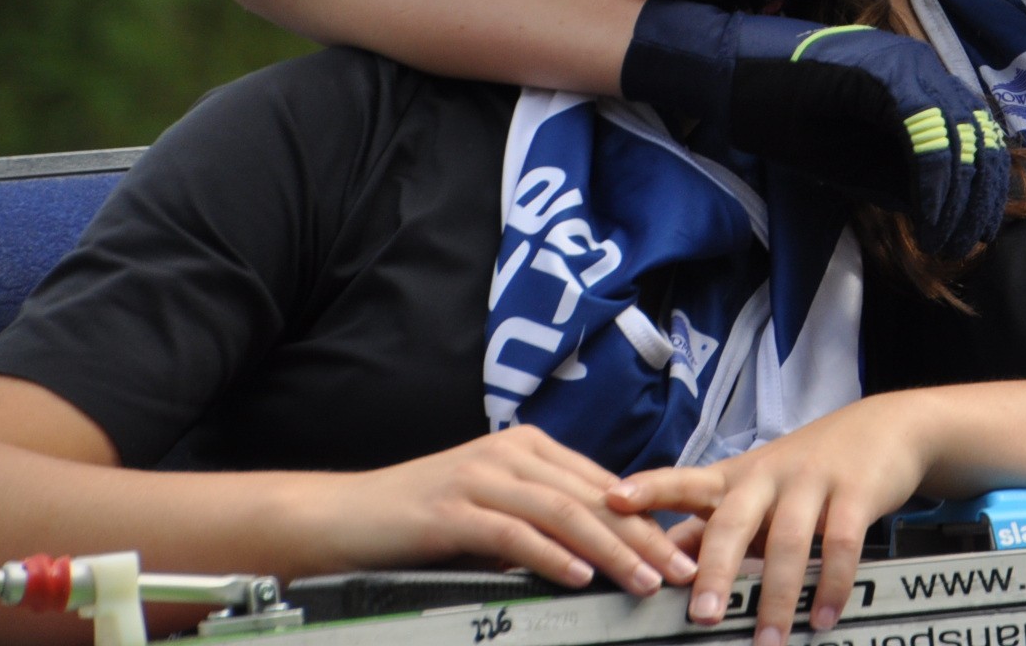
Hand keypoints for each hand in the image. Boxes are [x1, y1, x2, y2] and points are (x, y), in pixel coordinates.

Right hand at [312, 426, 697, 594]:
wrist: (345, 516)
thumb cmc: (422, 519)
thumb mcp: (493, 510)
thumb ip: (541, 520)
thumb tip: (601, 551)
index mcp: (527, 447)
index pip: (602, 483)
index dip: (646, 517)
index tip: (681, 547)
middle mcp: (510, 453)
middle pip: (593, 497)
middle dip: (644, 536)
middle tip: (681, 569)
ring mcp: (481, 477)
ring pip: (563, 512)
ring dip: (611, 550)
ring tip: (645, 579)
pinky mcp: (452, 510)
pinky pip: (514, 533)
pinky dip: (552, 555)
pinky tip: (579, 576)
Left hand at [604, 396, 931, 645]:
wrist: (886, 427)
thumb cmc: (809, 466)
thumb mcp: (759, 485)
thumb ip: (714, 521)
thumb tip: (660, 560)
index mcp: (736, 477)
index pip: (684, 479)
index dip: (649, 489)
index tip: (613, 501)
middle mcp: (767, 476)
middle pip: (732, 521)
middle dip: (715, 570)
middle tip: (702, 614)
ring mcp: (811, 481)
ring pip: (787, 542)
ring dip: (777, 597)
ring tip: (769, 640)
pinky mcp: (854, 492)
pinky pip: (841, 545)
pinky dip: (832, 585)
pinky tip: (822, 617)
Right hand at [623, 0, 1010, 257]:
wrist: (734, 78)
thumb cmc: (785, 116)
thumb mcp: (855, 158)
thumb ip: (899, 177)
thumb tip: (944, 213)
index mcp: (920, 83)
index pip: (975, 135)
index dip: (981, 188)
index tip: (972, 232)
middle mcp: (923, 68)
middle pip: (979, 137)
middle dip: (978, 199)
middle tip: (966, 245)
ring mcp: (908, 66)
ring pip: (961, 137)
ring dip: (958, 199)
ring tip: (946, 242)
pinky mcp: (888, 76)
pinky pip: (930, 136)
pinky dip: (934, 185)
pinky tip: (926, 221)